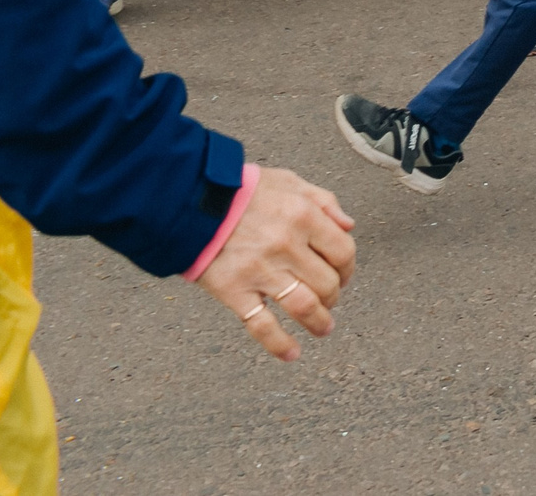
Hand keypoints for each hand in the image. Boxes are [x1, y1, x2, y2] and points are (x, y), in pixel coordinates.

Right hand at [193, 166, 355, 362]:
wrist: (188, 200)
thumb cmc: (240, 189)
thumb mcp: (287, 180)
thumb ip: (323, 200)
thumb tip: (348, 227)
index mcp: (303, 216)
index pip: (343, 252)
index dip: (348, 268)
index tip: (343, 275)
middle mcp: (286, 245)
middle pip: (327, 283)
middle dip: (334, 296)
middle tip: (330, 300)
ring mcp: (260, 271)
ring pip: (304, 307)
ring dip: (319, 322)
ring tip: (323, 328)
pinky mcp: (233, 291)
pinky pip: (261, 325)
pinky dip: (278, 344)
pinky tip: (291, 354)